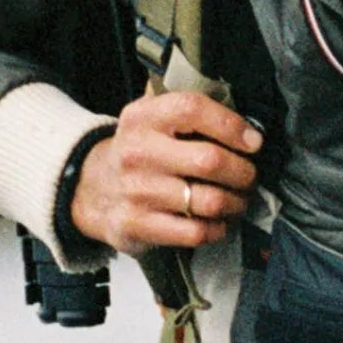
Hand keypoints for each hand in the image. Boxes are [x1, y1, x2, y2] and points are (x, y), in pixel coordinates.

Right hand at [69, 91, 261, 253]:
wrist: (89, 188)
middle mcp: (137, 152)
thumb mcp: (152, 118)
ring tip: (239, 200)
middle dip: (243, 172)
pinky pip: (195, 232)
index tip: (253, 142)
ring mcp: (136, 191)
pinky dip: (218, 229)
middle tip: (249, 177)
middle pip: (209, 160)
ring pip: (210, 201)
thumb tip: (249, 131)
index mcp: (143, 117)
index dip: (231, 125)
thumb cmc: (140, 151)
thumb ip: (191, 115)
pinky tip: (219, 222)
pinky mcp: (136, 225)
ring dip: (236, 203)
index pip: (192, 109)